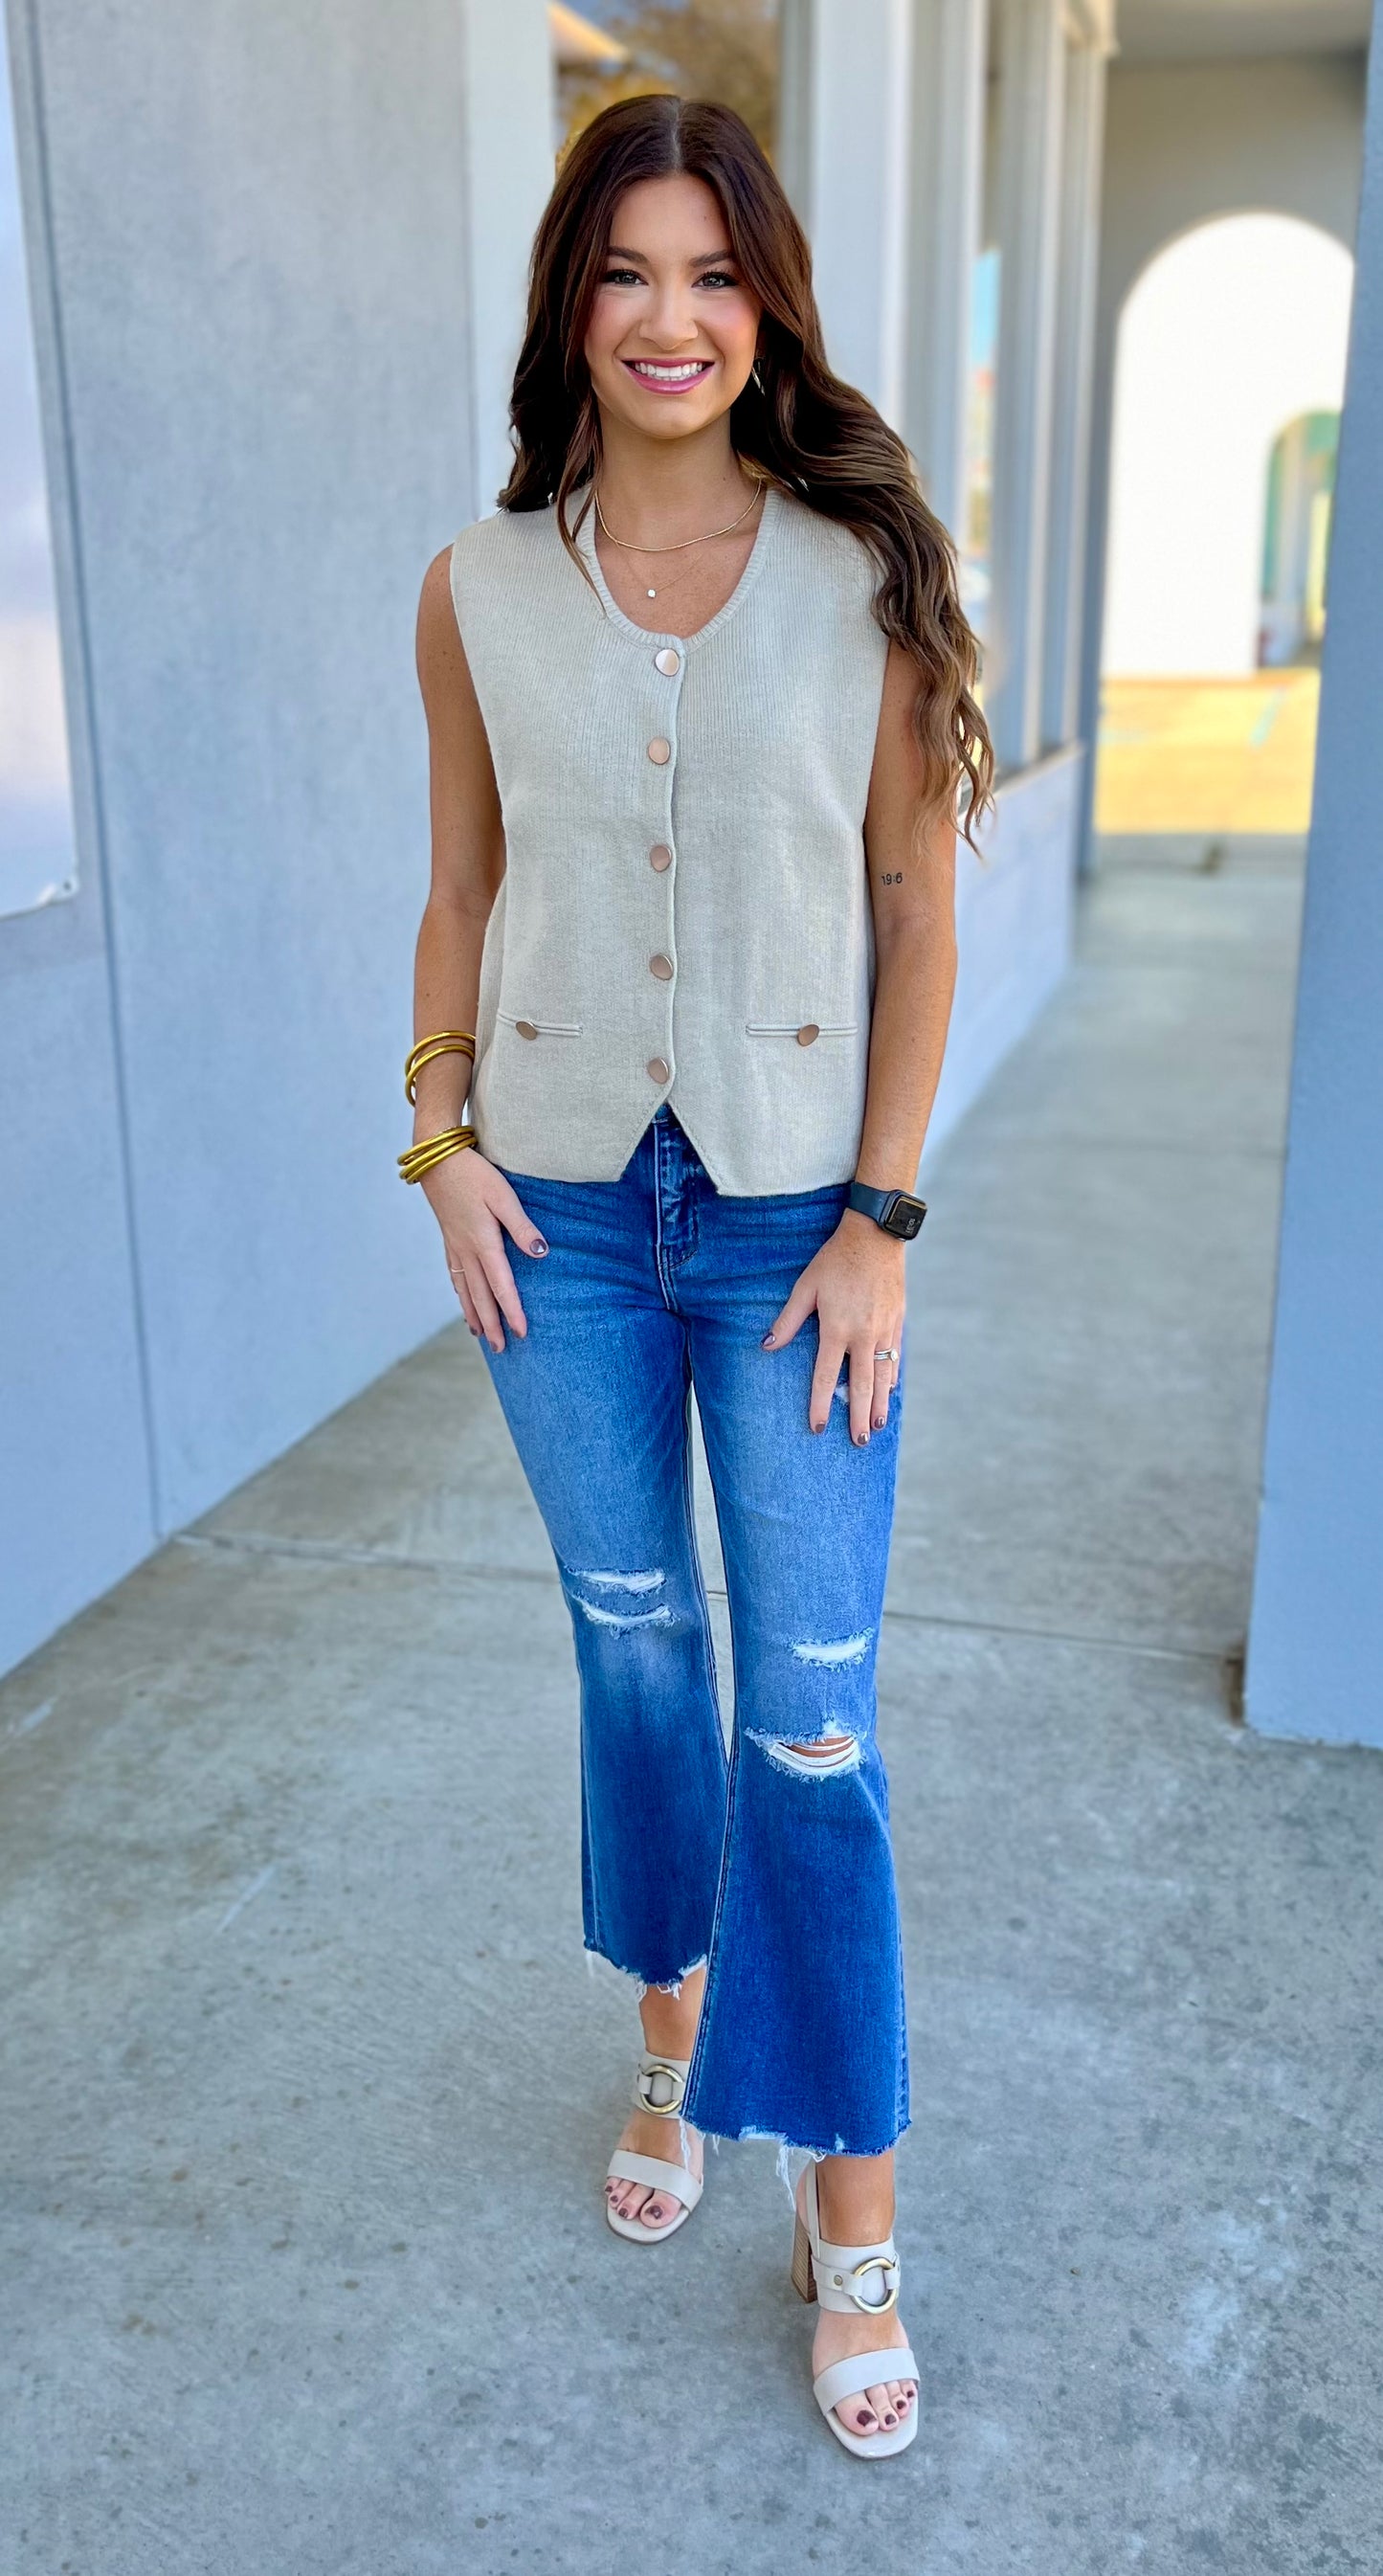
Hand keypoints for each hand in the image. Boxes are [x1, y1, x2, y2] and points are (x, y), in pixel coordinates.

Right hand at [422, 1147, 546, 1349]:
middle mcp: (467, 1251)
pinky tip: (464, 1302)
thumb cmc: (475, 1174)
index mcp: (483, 1242)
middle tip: (500, 1349)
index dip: (512, 1311)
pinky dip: (461, 1295)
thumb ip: (521, 1226)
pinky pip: (455, 1276)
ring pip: (465, 1290)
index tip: (521, 1332)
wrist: (437, 1161)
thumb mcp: (503, 1196)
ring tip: (481, 1336)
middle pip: (480, 1296)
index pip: (501, 1286)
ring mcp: (455, 1247)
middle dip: (492, 1324)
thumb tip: (540, 1253)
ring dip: (474, 1314)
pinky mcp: (449, 1240)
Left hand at [762, 1210, 903, 1441]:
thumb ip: (788, 1320)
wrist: (875, 1236)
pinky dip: (891, 1378)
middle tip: (858, 1443)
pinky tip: (889, 1393)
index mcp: (837, 1328)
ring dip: (880, 1404)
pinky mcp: (897, 1321)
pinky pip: (895, 1357)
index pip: (826, 1377)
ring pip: (883, 1376)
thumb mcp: (806, 1286)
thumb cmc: (835, 1260)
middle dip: (859, 1417)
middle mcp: (863, 1335)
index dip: (821, 1405)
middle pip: (861, 1386)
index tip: (817, 1428)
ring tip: (876, 1427)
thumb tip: (767, 1346)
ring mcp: (884, 1329)